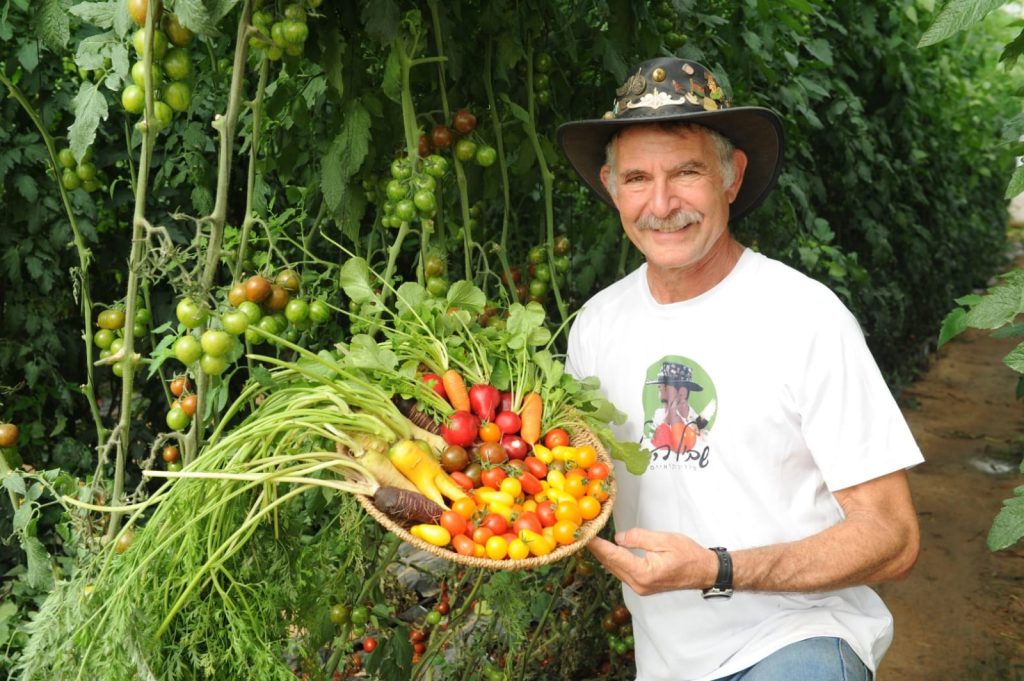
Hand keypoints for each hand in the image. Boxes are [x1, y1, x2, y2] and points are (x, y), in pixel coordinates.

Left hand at [587, 528, 716, 595]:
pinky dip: (613, 560)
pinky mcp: (643, 586)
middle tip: (582, 534)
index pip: (613, 556)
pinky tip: (607, 551)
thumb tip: (618, 538)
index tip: (583, 535)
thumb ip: (639, 538)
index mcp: (643, 573)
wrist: (704, 571)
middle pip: (611, 564)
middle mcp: (639, 584)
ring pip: (615, 569)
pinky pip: (622, 572)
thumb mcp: (664, 540)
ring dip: (603, 555)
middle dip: (596, 549)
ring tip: (591, 540)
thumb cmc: (689, 555)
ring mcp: (640, 588)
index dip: (597, 545)